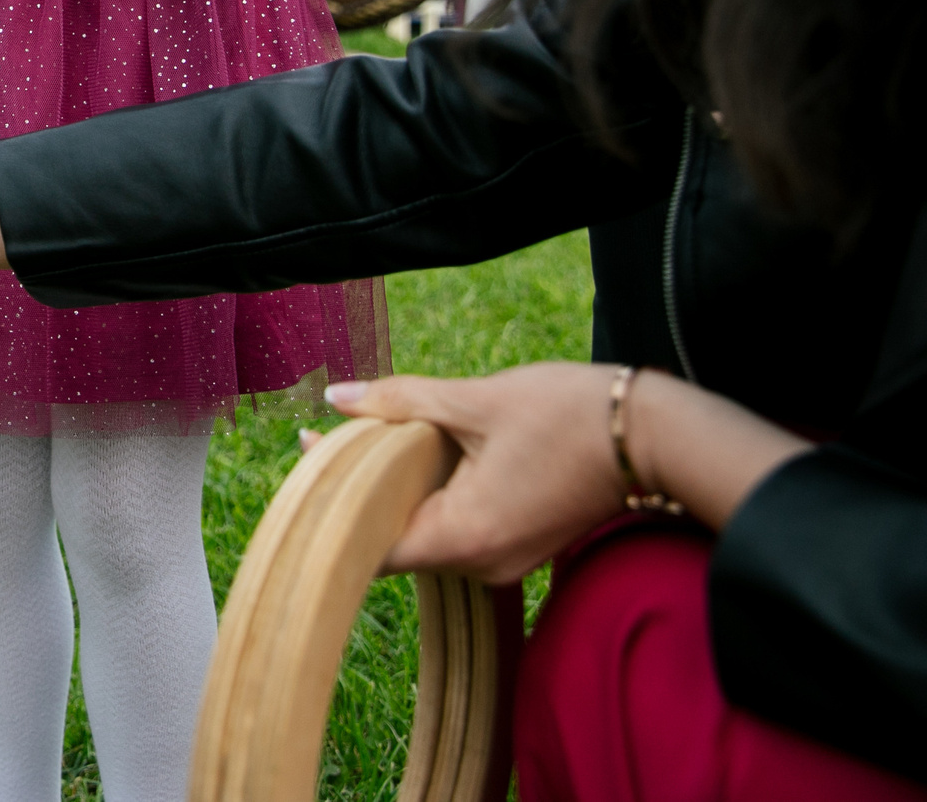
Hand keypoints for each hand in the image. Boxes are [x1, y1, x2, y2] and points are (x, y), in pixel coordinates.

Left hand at [323, 365, 631, 581]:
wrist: (656, 433)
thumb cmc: (569, 414)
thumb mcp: (475, 400)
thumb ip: (400, 402)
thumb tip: (336, 399)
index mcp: (465, 537)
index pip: (371, 546)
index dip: (331, 506)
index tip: (306, 460)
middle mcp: (482, 563)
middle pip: (396, 539)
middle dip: (356, 493)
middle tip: (321, 442)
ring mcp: (505, 559)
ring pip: (427, 533)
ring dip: (394, 492)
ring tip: (359, 442)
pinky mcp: (522, 544)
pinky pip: (458, 528)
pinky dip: (431, 496)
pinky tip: (415, 456)